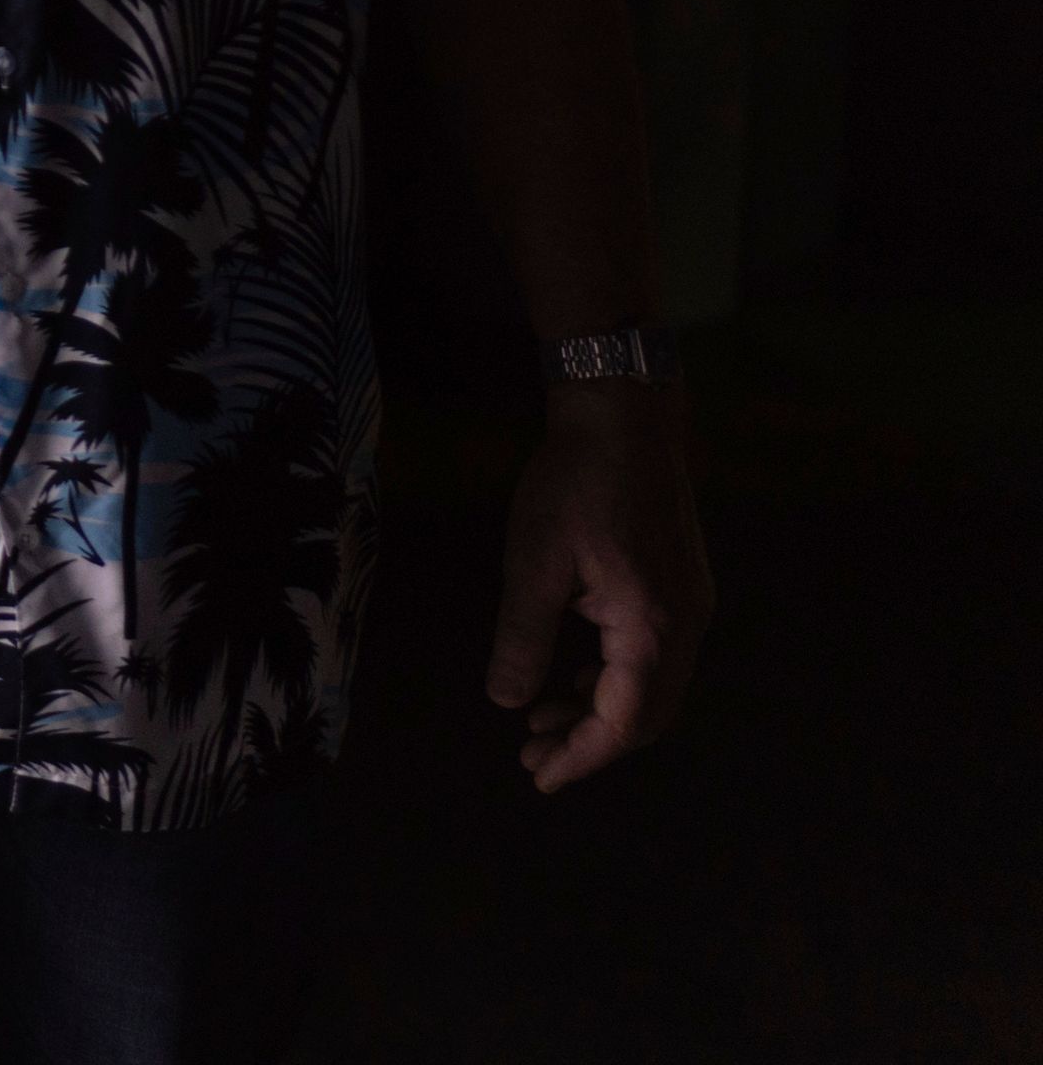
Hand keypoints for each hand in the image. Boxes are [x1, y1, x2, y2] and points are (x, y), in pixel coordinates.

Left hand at [484, 385, 710, 790]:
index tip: (538, 778)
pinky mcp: (678, 588)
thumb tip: (507, 702)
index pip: (624, 721)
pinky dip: (610, 678)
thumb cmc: (576, 485)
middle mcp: (685, 626)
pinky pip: (649, 656)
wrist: (626, 417)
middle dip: (589, 742)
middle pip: (645, 715)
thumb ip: (522, 639)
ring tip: (539, 721)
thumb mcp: (534, 565)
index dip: (582, 757)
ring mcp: (688, 607)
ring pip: (649, 687)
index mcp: (654, 628)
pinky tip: (569, 678)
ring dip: (597, 710)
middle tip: (531, 756)